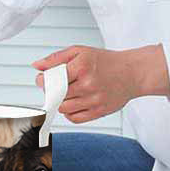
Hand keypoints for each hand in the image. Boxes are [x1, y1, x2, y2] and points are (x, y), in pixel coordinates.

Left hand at [32, 44, 169, 122]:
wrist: (132, 73)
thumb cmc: (106, 61)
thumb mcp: (80, 52)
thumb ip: (56, 58)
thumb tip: (37, 66)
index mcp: (82, 67)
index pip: (51, 80)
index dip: (43, 81)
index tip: (43, 79)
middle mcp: (88, 84)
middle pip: (56, 96)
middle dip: (51, 91)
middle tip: (56, 86)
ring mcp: (94, 100)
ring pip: (64, 109)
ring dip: (61, 102)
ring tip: (68, 94)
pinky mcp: (100, 111)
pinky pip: (75, 118)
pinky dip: (70, 113)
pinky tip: (75, 103)